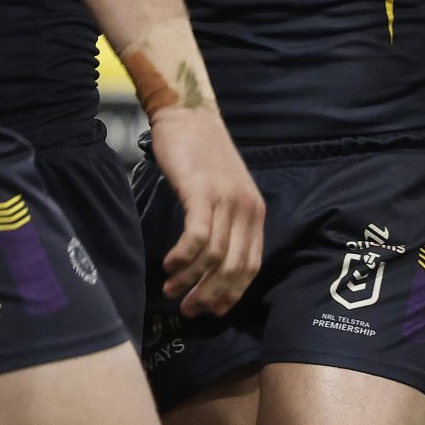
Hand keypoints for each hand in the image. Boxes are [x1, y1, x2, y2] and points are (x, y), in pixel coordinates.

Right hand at [151, 105, 263, 316]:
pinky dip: (183, 257)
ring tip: (171, 291)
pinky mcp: (202, 192)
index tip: (212, 310)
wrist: (188, 114)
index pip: (252, 265)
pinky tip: (168, 266)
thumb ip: (224, 219)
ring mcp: (226, 200)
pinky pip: (197, 237)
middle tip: (189, 309)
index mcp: (255, 212)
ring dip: (191, 280)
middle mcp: (246, 209)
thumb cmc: (199, 152)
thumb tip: (211, 257)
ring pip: (215, 256)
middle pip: (235, 267)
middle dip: (211, 295)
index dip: (232, 293)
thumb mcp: (222, 189)